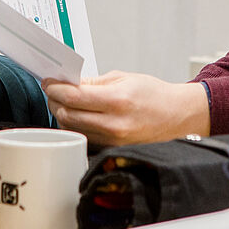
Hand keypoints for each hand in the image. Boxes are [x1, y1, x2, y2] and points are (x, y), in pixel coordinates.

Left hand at [42, 71, 209, 145]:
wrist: (178, 117)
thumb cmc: (154, 95)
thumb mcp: (123, 78)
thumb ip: (93, 82)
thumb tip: (68, 82)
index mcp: (117, 101)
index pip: (73, 96)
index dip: (55, 88)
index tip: (49, 82)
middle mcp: (114, 124)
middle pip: (68, 115)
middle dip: (55, 101)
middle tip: (53, 90)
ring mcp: (113, 141)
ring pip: (73, 129)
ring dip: (63, 114)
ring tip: (64, 101)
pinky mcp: (113, 150)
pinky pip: (85, 137)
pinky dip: (76, 126)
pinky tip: (78, 115)